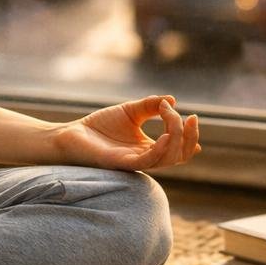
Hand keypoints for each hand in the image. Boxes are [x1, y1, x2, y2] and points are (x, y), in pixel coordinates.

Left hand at [53, 95, 200, 171]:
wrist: (72, 134)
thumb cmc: (100, 126)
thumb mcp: (130, 111)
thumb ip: (150, 106)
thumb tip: (171, 100)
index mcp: (149, 148)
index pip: (179, 149)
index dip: (191, 138)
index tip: (193, 118)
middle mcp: (146, 157)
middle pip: (179, 155)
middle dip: (189, 136)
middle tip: (189, 117)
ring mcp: (135, 162)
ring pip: (168, 159)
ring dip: (176, 138)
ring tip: (173, 117)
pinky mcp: (122, 164)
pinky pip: (147, 162)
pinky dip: (160, 150)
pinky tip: (165, 136)